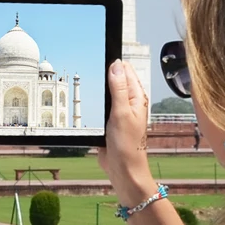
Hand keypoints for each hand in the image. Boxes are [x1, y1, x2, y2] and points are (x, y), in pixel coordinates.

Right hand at [97, 59, 155, 206]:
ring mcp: (119, 111)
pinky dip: (95, 102)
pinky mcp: (109, 122)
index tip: (99, 56)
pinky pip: (101, 106)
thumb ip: (118, 89)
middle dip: (104, 73)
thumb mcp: (121, 113)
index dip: (113, 62)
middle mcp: (129, 102)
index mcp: (136, 97)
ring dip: (99, 88)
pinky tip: (88, 101)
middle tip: (90, 66)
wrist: (123, 169)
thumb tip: (116, 66)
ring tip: (88, 80)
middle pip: (115, 79)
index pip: (125, 70)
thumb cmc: (128, 146)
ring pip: (106, 92)